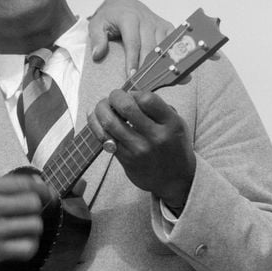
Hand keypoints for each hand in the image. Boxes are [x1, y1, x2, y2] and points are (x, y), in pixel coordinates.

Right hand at [0, 174, 54, 268]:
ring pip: (34, 225)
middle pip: (32, 203)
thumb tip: (39, 182)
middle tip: (29, 211)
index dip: (41, 188)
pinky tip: (22, 240)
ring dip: (34, 226)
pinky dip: (30, 244)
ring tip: (25, 226)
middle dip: (36, 207)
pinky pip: (28, 247)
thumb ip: (7, 183)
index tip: (44, 193)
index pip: (25, 184)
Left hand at [88, 0, 172, 77]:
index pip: (133, 43)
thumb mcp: (96, 24)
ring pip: (163, 47)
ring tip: (155, 82)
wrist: (123, 4)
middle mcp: (146, 20)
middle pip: (150, 47)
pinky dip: (172, 58)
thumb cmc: (110, 17)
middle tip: (142, 85)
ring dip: (160, 65)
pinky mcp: (167, 27)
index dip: (133, 61)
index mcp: (129, 18)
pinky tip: (171, 72)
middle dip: (147, 68)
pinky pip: (173, 43)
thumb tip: (97, 55)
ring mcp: (158, 23)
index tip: (131, 77)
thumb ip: (96, 39)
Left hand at [88, 89, 194, 209]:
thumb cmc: (173, 146)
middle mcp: (156, 137)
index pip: (147, 99)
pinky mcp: (125, 160)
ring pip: (110, 123)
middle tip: (112, 96)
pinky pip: (104, 138)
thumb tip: (130, 90)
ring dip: (101, 109)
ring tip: (102, 106)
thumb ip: (158, 107)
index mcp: (171, 124)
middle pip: (126, 108)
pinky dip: (95, 125)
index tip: (131, 94)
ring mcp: (139, 150)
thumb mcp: (176, 123)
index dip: (134, 92)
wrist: (174, 180)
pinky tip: (94, 118)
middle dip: (114, 97)